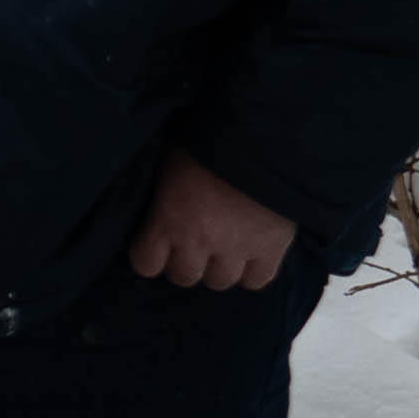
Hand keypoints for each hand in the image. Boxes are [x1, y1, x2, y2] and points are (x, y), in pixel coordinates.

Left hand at [127, 149, 295, 290]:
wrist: (265, 136)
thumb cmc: (209, 139)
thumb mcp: (170, 160)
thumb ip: (161, 191)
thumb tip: (152, 201)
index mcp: (168, 219)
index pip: (146, 264)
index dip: (150, 256)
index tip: (156, 245)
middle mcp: (199, 240)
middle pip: (183, 276)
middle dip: (185, 263)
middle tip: (193, 246)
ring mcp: (237, 248)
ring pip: (219, 281)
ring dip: (218, 268)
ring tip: (223, 250)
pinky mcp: (272, 248)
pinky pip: (257, 280)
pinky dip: (252, 272)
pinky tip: (250, 255)